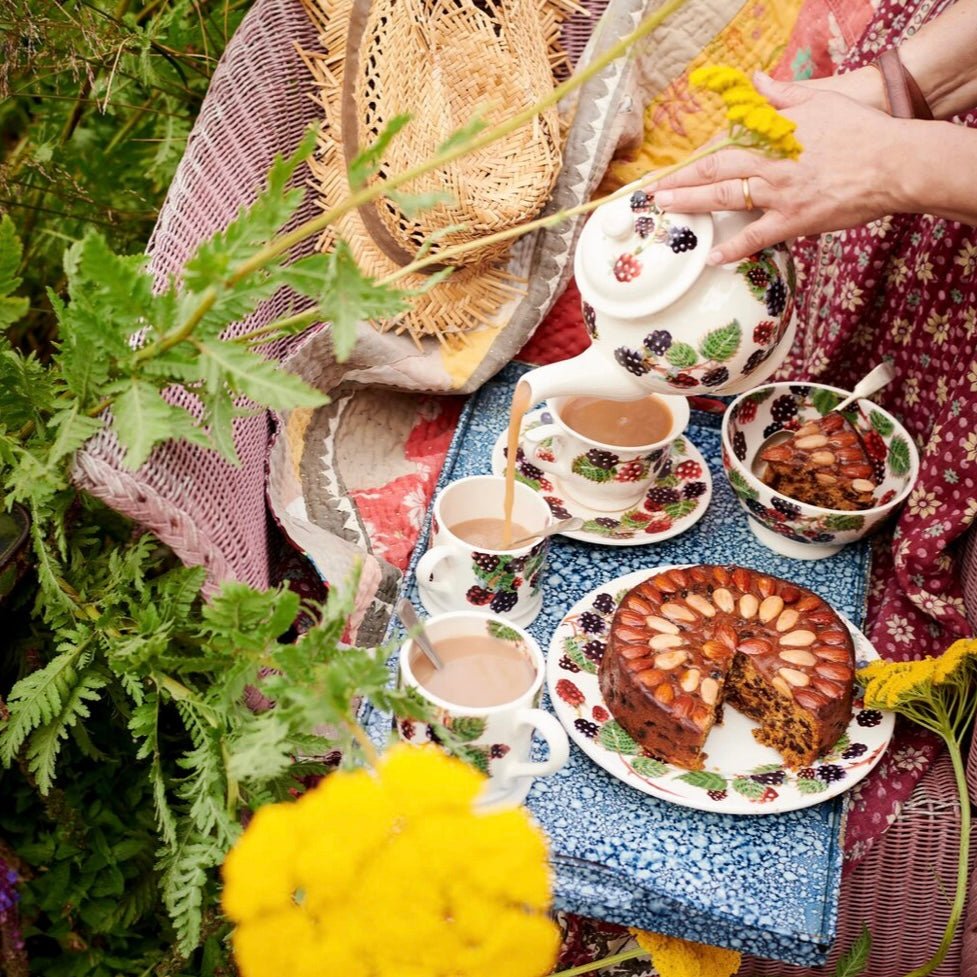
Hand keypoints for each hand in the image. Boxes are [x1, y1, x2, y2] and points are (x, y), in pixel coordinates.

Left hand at [649, 72, 909, 263]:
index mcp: (774, 135)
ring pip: (725, 197)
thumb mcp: (821, 101)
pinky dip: (733, 249)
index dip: (696, 156)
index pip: (725, 144)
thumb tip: (756, 82)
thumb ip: (782, 95)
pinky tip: (711, 258)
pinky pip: (756, 237)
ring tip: (665, 210)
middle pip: (715, 169)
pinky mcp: (794, 219)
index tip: (673, 166)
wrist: (894, 162)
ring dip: (692, 204)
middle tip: (652, 191)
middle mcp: (770, 163)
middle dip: (680, 180)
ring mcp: (780, 193)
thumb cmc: (861, 130)